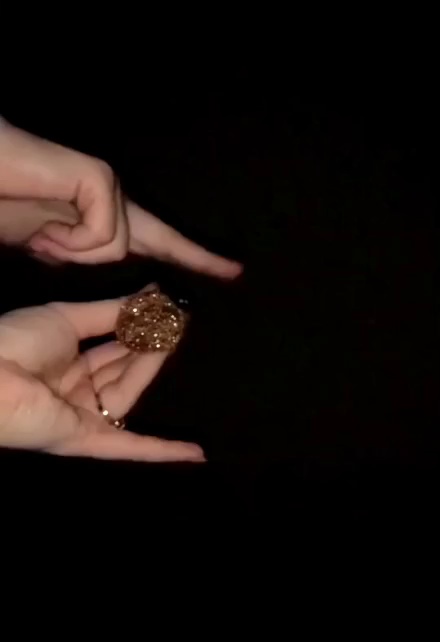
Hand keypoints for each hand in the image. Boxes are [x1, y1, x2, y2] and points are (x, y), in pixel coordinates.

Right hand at [0, 120, 240, 276]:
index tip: (230, 270)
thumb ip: (79, 253)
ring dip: (73, 253)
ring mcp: (108, 184)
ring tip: (43, 236)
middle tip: (236, 272)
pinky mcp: (99, 176)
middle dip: (198, 256)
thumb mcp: (50, 246)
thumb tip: (107, 258)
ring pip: (119, 246)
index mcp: (101, 218)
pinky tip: (48, 226)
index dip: (190, 256)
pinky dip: (71, 242)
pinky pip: (104, 235)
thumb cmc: (7, 204)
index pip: (154, 241)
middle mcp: (113, 199)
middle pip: (164, 235)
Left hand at [0, 296, 204, 461]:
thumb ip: (111, 313)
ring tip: (176, 338)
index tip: (163, 306)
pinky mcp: (85, 440)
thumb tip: (150, 296)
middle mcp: (76, 388)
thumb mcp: (67, 318)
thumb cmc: (18, 341)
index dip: (136, 326)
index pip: (112, 344)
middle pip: (123, 367)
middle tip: (177, 320)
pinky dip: (161, 451)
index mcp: (67, 360)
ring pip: (127, 392)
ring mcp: (82, 416)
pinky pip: (127, 447)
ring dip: (150, 367)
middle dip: (147, 343)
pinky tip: (196, 453)